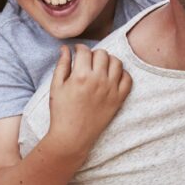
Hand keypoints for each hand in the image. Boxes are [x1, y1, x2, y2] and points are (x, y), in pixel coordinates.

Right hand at [46, 45, 131, 159]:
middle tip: (88, 61)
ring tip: (100, 67)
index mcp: (80, 76)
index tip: (77, 52)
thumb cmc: (61, 112)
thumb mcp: (56, 86)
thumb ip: (62, 65)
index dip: (79, 48)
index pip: (85, 51)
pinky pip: (128, 78)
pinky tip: (111, 77)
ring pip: (117, 62)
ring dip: (108, 61)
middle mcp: (98, 80)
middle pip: (102, 53)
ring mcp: (111, 90)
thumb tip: (65, 48)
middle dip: (94, 54)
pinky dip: (121, 74)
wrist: (72, 136)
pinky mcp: (119, 99)